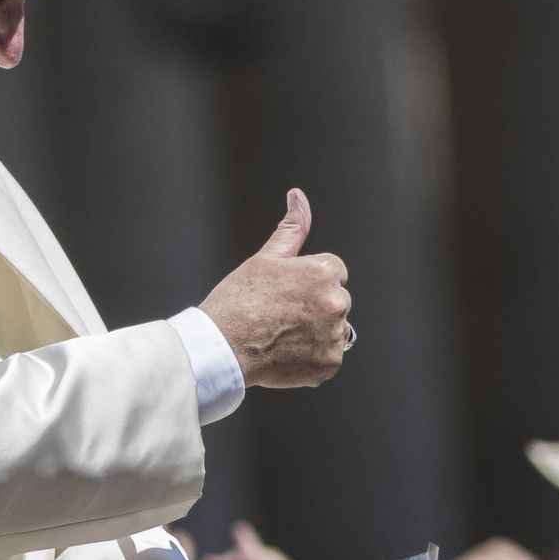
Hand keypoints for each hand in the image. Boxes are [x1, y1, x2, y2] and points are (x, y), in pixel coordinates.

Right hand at [200, 189, 350, 387]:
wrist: (222, 346)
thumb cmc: (238, 300)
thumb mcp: (266, 257)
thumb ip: (292, 227)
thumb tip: (298, 196)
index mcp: (324, 273)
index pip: (333, 271)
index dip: (307, 280)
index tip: (286, 292)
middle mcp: (336, 303)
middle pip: (336, 300)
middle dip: (316, 304)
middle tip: (280, 313)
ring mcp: (334, 336)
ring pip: (333, 329)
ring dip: (316, 331)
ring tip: (282, 333)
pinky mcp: (329, 363)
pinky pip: (329, 356)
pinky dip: (313, 356)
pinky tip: (286, 350)